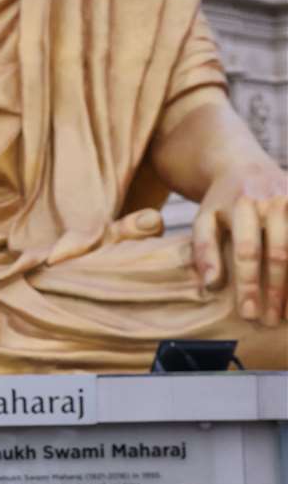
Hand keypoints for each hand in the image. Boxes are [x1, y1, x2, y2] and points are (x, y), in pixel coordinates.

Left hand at [191, 161, 287, 325]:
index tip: (248, 314)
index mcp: (243, 205)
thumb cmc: (220, 202)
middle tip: (270, 321)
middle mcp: (274, 201)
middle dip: (276, 290)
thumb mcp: (204, 219)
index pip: (247, 251)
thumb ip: (204, 250)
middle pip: (280, 252)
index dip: (249, 284)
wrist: (242, 163)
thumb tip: (211, 285)